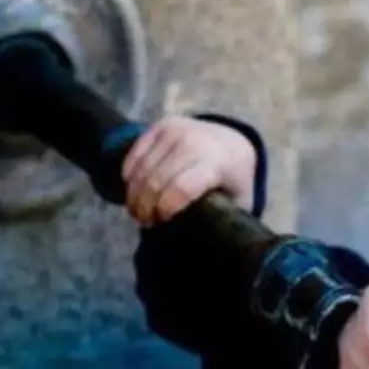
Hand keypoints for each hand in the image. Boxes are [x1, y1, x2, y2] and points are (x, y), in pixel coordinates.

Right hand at [121, 115, 257, 225]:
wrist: (234, 142)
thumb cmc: (234, 179)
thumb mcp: (239, 201)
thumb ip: (224, 218)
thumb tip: (205, 243)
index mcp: (216, 163)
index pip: (181, 188)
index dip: (165, 209)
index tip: (160, 223)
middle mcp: (194, 143)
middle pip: (157, 180)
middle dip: (145, 207)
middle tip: (144, 223)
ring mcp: (176, 131)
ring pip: (143, 169)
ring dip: (134, 194)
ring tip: (137, 212)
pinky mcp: (162, 125)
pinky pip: (136, 153)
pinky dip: (130, 175)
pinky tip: (133, 190)